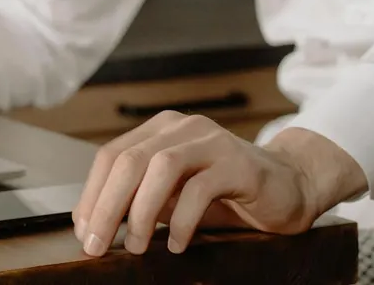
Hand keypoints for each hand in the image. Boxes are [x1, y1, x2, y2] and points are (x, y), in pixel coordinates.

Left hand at [72, 111, 365, 256]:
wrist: (289, 185)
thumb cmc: (226, 193)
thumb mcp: (174, 195)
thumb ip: (141, 199)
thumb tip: (97, 225)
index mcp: (160, 130)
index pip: (111, 156)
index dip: (92, 195)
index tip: (83, 232)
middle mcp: (182, 127)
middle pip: (129, 160)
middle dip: (107, 206)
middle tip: (97, 245)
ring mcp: (212, 140)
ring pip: (160, 167)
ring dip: (140, 212)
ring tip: (136, 246)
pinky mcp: (239, 163)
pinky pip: (200, 188)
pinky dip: (181, 220)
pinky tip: (175, 243)